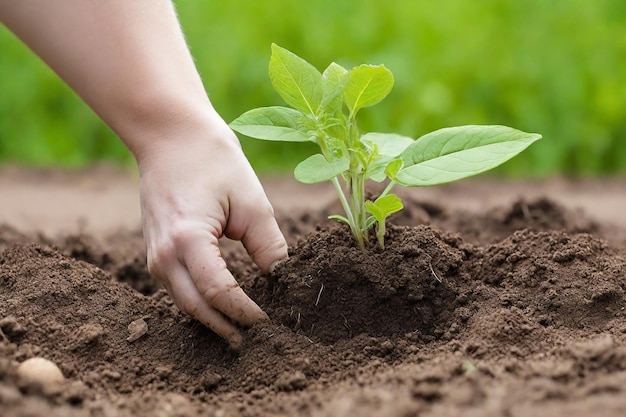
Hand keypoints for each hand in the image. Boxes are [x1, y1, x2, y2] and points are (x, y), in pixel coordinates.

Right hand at [137, 112, 287, 348]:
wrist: (170, 136)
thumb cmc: (213, 161)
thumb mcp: (252, 201)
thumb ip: (268, 246)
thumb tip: (282, 280)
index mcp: (188, 239)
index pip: (220, 293)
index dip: (247, 312)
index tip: (270, 321)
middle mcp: (164, 253)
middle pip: (197, 308)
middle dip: (228, 327)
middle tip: (256, 341)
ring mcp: (154, 254)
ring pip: (184, 303)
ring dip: (213, 319)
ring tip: (241, 331)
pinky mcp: (156, 251)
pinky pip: (177, 288)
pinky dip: (200, 302)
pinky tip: (221, 307)